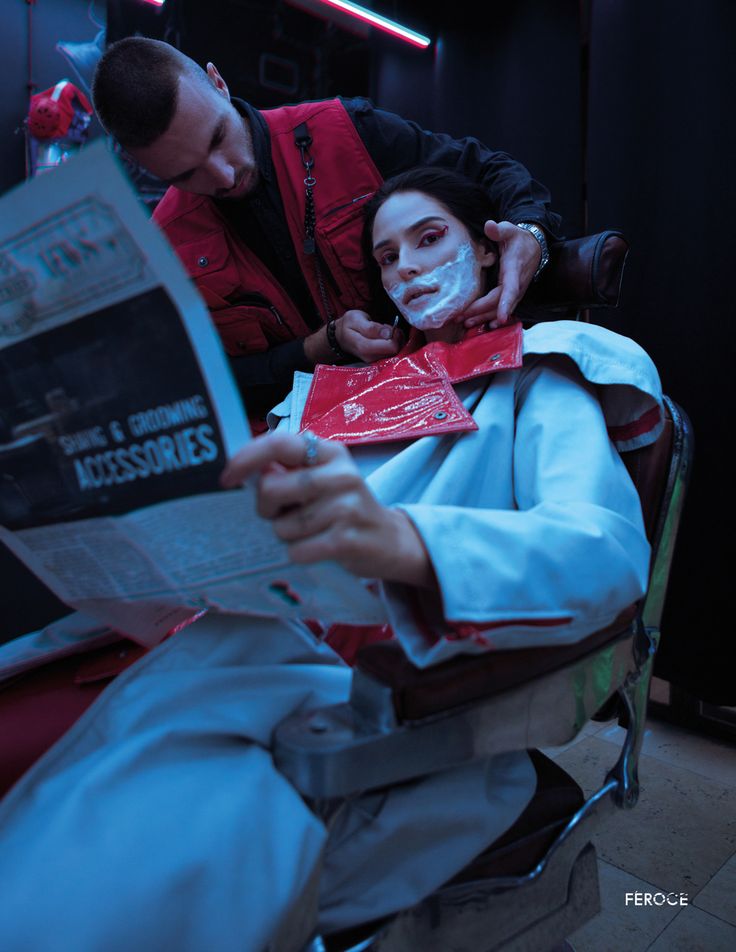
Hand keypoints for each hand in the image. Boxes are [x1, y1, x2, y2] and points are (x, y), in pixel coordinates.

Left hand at [220, 432, 432, 586]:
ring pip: (283, 526)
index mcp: (330, 452)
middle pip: (272, 489)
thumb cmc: (344, 507)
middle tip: (280, 514)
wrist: (390, 541)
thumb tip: (247, 473)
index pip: (280, 443)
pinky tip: (317, 548)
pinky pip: (297, 550)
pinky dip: (298, 553)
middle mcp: (341, 474)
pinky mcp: (347, 540)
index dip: (247, 457)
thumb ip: (288, 470)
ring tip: (309, 532)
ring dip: (286, 535)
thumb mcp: (323, 478)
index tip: (227, 477)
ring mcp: (346, 508)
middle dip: (265, 508)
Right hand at [335, 309, 402, 361]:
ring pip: (396, 352)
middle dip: (396, 337)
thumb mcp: (356, 319)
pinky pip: (392, 353)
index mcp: (364, 347)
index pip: (391, 347)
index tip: (390, 326)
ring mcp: (374, 361)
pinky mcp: (378, 360)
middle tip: (388, 328)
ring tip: (385, 331)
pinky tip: (385, 337)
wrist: (340, 337)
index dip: (395, 335)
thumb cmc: (348, 325)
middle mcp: (371, 358)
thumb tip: (388, 333)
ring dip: (394, 340)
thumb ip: (372, 327)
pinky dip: (392, 343)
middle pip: (395, 351)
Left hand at [462, 220, 541, 328]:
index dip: (505, 303)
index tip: (500, 318)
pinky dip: (491, 317)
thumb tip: (489, 226)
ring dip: (483, 317)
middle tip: (461, 319)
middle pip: (498, 302)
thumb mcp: (510, 230)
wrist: (535, 247)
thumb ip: (500, 230)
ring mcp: (515, 291)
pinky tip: (483, 326)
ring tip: (466, 324)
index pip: (510, 289)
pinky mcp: (512, 295)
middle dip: (480, 312)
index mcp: (513, 269)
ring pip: (499, 308)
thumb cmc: (519, 240)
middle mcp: (516, 284)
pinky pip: (502, 309)